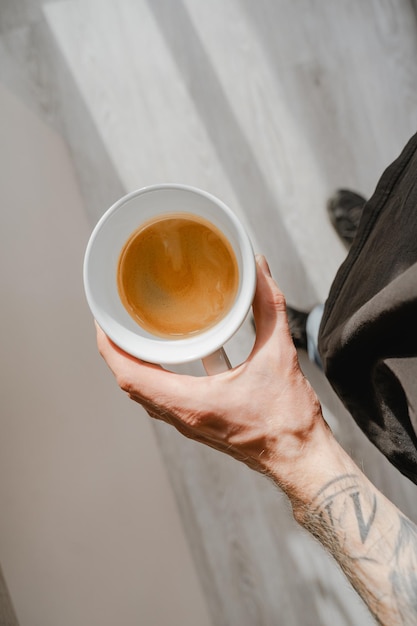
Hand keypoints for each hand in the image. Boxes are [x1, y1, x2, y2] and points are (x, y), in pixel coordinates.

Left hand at [96, 255, 332, 497]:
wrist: (300, 459)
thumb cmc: (289, 419)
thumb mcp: (279, 355)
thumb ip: (268, 307)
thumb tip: (258, 270)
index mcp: (193, 403)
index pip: (130, 376)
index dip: (110, 346)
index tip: (104, 320)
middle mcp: (183, 417)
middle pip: (129, 383)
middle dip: (116, 350)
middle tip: (115, 318)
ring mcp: (188, 423)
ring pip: (143, 393)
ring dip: (132, 364)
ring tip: (131, 333)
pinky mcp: (198, 424)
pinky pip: (161, 400)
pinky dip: (152, 376)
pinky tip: (164, 356)